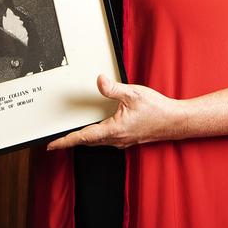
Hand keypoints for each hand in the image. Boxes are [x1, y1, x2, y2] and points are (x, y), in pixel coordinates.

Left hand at [46, 74, 184, 149]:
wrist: (176, 122)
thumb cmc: (158, 110)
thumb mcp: (133, 94)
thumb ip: (113, 88)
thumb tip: (99, 81)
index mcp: (114, 130)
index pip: (83, 137)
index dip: (65, 141)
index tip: (51, 145)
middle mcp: (117, 139)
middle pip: (87, 142)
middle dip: (71, 141)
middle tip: (56, 141)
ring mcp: (123, 141)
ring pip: (97, 142)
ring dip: (83, 139)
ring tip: (71, 136)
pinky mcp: (128, 139)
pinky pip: (107, 140)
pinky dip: (96, 137)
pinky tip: (96, 130)